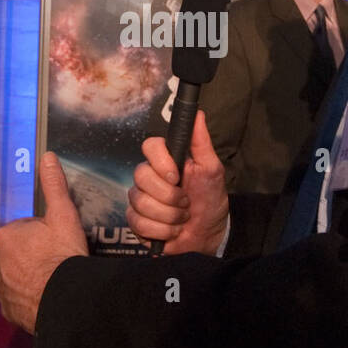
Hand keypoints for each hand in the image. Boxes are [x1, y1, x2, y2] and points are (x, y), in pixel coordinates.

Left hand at [0, 151, 87, 332]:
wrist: (67, 301)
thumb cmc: (63, 256)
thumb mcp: (64, 215)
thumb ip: (54, 186)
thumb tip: (47, 157)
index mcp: (7, 236)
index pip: (24, 230)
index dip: (43, 235)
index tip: (57, 243)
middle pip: (16, 253)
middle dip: (32, 256)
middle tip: (55, 261)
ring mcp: (1, 288)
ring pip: (14, 276)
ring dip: (28, 277)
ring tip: (52, 280)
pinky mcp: (7, 310)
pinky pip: (16, 300)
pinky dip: (27, 298)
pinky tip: (45, 296)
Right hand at [126, 111, 228, 255]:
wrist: (209, 234)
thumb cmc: (210, 199)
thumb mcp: (211, 169)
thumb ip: (201, 142)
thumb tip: (198, 114)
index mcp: (165, 161)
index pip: (149, 146)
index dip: (161, 163)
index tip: (177, 176)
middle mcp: (149, 177)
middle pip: (141, 176)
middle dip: (169, 196)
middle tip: (185, 201)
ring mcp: (140, 199)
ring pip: (141, 202)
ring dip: (169, 216)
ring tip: (182, 217)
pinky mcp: (135, 221)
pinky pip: (139, 223)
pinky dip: (162, 230)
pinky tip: (172, 230)